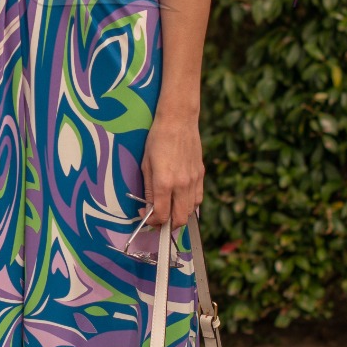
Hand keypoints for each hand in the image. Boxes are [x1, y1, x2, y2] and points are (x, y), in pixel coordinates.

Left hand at [140, 111, 203, 231]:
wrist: (178, 120)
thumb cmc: (157, 139)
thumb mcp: (146, 165)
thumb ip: (148, 190)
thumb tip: (149, 208)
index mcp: (164, 182)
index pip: (161, 215)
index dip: (152, 221)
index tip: (146, 216)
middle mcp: (181, 185)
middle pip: (179, 219)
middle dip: (167, 226)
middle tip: (158, 221)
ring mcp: (194, 181)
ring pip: (190, 212)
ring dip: (179, 216)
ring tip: (168, 210)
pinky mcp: (201, 175)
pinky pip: (198, 199)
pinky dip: (189, 206)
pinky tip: (180, 200)